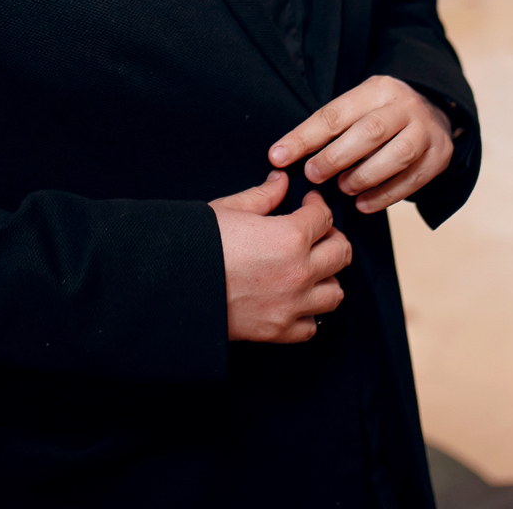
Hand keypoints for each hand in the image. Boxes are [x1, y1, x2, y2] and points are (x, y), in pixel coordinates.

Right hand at [209, 171, 350, 342]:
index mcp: (290, 237)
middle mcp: (299, 272)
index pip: (324, 217)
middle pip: (341, 253)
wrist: (171, 285)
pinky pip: (311, 327)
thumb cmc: (197, 244)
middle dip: (332, 237)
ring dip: (327, 278)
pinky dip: (308, 314)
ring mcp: (291, 305)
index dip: (318, 205)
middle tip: (318, 233)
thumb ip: (262, 196)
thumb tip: (280, 182)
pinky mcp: (278, 331)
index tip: (309, 203)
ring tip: (311, 268)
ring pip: (335, 293)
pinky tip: (296, 300)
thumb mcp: (229, 210)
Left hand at [268, 75, 453, 213]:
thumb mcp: (355, 107)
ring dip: (364, 176)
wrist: (433, 111)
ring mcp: (427, 131)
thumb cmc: (379, 114)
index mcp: (378, 89)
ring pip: (397, 156)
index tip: (278, 156)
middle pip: (371, 131)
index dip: (304, 137)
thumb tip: (281, 155)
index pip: (336, 113)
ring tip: (342, 188)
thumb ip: (325, 128)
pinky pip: (414, 180)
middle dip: (336, 156)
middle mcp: (406, 106)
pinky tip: (363, 204)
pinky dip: (386, 196)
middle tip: (313, 174)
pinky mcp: (439, 156)